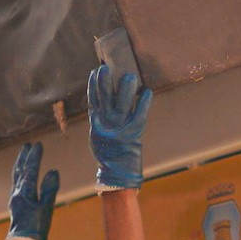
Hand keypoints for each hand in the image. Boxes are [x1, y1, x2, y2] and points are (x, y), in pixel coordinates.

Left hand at [5, 142, 59, 239]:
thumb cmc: (36, 228)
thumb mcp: (46, 208)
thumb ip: (49, 189)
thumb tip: (53, 171)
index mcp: (24, 193)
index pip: (30, 170)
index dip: (34, 157)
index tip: (37, 145)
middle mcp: (17, 193)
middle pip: (20, 171)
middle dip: (24, 158)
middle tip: (27, 146)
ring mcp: (15, 199)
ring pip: (17, 177)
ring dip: (20, 165)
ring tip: (23, 157)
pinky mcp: (16, 205)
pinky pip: (17, 184)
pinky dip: (20, 176)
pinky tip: (23, 177)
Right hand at [88, 64, 151, 190]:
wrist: (116, 170)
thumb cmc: (107, 151)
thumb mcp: (97, 134)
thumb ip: (99, 118)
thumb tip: (101, 101)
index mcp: (96, 123)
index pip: (93, 100)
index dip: (93, 85)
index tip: (95, 71)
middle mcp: (107, 123)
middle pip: (105, 98)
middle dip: (105, 83)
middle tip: (107, 68)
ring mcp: (120, 127)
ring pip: (122, 104)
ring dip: (126, 90)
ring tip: (130, 76)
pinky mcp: (134, 132)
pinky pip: (140, 115)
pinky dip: (144, 103)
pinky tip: (147, 92)